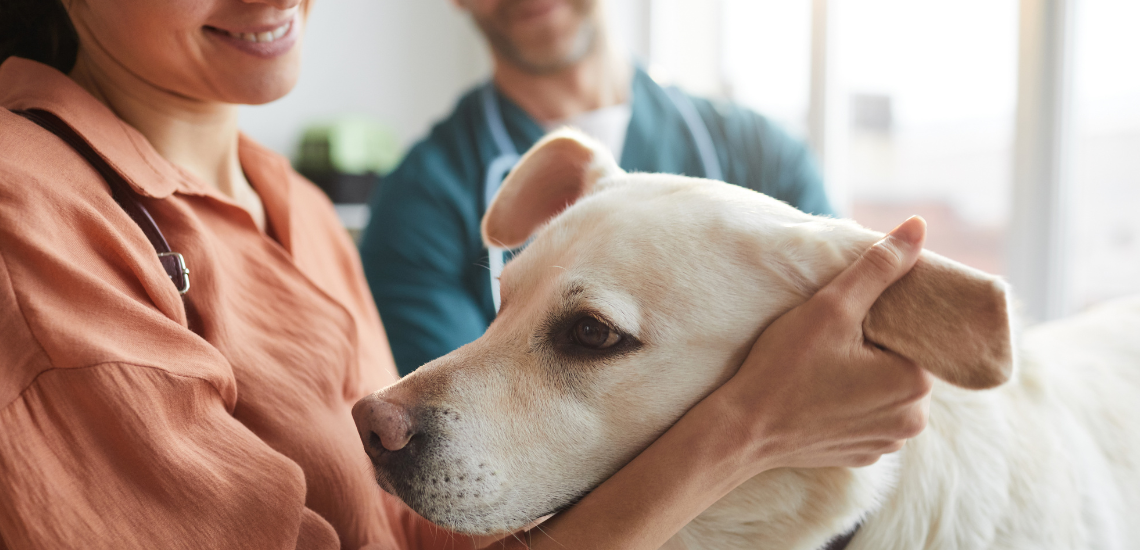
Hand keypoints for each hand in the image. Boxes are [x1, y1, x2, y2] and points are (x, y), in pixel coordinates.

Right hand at [715, 216, 934, 472]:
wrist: (742, 430)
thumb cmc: (784, 368)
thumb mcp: (831, 308)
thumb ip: (878, 267)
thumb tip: (918, 226)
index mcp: (915, 383)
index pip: (913, 335)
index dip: (880, 321)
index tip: (845, 320)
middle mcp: (911, 420)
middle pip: (901, 363)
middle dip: (873, 348)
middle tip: (829, 341)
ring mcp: (886, 443)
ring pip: (885, 391)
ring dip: (863, 376)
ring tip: (822, 367)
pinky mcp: (862, 455)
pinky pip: (867, 418)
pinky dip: (849, 404)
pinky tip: (819, 394)